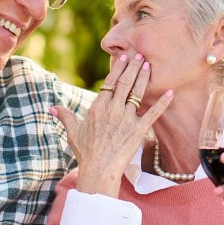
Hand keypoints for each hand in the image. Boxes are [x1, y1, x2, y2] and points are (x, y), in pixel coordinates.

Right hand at [50, 53, 173, 195]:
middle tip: (140, 55)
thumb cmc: (85, 152)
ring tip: (149, 65)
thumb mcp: (73, 132)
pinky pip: (153, 114)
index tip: (124, 58)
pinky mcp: (139, 130)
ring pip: (138, 93)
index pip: (110, 82)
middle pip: (125, 83)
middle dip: (133, 67)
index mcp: (98, 107)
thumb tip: (52, 109)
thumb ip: (65, 116)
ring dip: (144, 78)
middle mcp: (114, 110)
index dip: (118, 69)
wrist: (99, 170)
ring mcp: (127, 119)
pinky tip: (171, 93)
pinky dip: (163, 103)